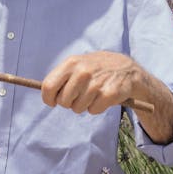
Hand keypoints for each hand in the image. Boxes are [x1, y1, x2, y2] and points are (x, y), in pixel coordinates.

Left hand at [41, 51, 172, 142]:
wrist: (127, 68)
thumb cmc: (95, 68)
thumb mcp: (77, 64)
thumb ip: (61, 76)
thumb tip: (45, 93)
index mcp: (71, 63)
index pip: (48, 86)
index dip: (48, 98)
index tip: (52, 102)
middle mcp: (82, 72)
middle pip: (63, 101)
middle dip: (69, 103)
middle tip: (78, 96)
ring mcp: (96, 83)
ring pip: (78, 108)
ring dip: (83, 105)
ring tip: (92, 94)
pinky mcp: (109, 94)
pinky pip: (93, 110)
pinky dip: (96, 108)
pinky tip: (102, 97)